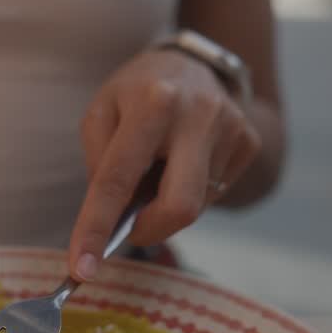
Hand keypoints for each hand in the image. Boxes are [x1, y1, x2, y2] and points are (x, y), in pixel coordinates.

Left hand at [69, 48, 260, 279]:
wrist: (196, 63)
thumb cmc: (137, 92)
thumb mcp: (102, 111)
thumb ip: (100, 162)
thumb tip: (112, 220)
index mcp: (153, 101)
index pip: (118, 178)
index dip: (96, 227)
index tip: (82, 269)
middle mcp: (199, 114)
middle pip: (179, 207)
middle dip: (149, 231)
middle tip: (130, 229)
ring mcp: (232, 129)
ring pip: (195, 205)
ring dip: (165, 202)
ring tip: (160, 168)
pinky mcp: (250, 143)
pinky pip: (213, 193)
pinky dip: (189, 190)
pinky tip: (184, 161)